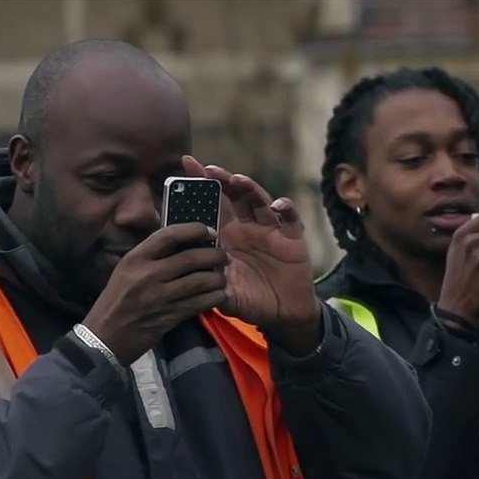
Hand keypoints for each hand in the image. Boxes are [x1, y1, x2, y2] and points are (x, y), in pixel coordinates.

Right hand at [82, 223, 227, 365]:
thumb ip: (149, 257)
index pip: (169, 235)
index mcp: (135, 259)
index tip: (209, 231)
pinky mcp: (169, 316)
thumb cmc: (116, 301)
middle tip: (223, 256)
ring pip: (200, 281)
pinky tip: (218, 294)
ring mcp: (159, 296)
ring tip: (222, 277)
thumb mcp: (125, 271)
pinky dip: (213, 298)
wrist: (105, 337)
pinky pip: (199, 303)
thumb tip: (179, 242)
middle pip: (190, 258)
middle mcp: (147, 274)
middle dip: (214, 255)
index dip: (194, 229)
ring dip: (217, 278)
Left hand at [184, 156, 322, 353]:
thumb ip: (208, 282)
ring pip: (259, 201)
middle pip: (234, 195)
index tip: (187, 164)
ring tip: (237, 180)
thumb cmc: (250, 300)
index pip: (212, 205)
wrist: (282, 315)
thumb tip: (186, 273)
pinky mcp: (292, 238)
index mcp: (228, 236)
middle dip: (222, 179)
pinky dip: (286, 208)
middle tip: (208, 169)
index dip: (201, 184)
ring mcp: (271, 230)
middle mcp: (248, 227)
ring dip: (249, 188)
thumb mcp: (224, 292)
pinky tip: (277, 205)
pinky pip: (291, 219)